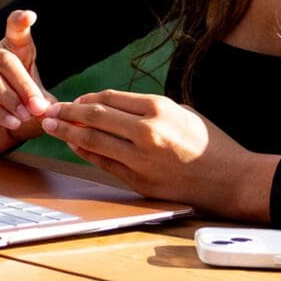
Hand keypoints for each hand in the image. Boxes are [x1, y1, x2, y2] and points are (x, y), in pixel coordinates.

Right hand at [0, 10, 54, 153]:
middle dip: (23, 84)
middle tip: (38, 106)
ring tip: (26, 116)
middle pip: (3, 58)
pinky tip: (14, 123)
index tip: (30, 16)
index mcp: (12, 49)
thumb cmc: (24, 108)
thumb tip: (46, 108)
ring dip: (10, 97)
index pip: (14, 30)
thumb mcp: (40, 103)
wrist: (2, 133)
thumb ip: (44, 103)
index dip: (20, 21)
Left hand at [40, 90, 276, 218]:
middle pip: (95, 117)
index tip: (73, 100)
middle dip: (67, 113)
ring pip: (94, 142)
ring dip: (68, 134)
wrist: (231, 179)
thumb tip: (111, 107)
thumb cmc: (209, 143)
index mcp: (158, 109)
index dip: (86, 98)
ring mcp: (141, 159)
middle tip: (49, 111)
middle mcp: (147, 132)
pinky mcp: (140, 181)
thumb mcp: (181, 113)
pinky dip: (87, 153)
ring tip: (52, 127)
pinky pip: (105, 164)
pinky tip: (76, 146)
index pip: (109, 99)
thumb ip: (146, 110)